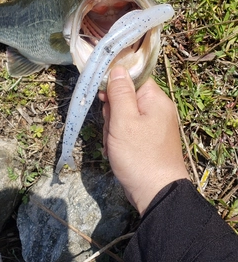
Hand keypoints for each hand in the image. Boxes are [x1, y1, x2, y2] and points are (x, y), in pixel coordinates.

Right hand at [99, 65, 188, 215]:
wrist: (157, 193)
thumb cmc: (139, 155)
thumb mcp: (124, 121)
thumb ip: (120, 93)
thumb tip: (117, 68)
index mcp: (156, 99)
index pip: (133, 77)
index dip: (115, 85)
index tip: (104, 98)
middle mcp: (157, 109)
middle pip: (126, 97)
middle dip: (112, 113)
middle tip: (112, 130)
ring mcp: (154, 125)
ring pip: (124, 116)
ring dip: (113, 129)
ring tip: (114, 145)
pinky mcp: (148, 140)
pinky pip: (128, 131)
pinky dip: (119, 140)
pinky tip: (116, 152)